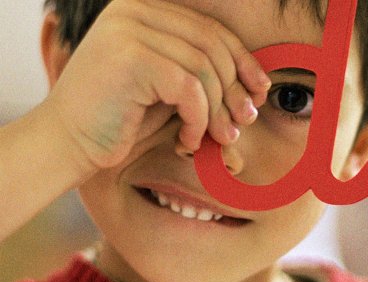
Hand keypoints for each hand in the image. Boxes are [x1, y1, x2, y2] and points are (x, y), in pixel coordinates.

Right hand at [44, 0, 269, 171]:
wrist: (68, 143)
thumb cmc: (124, 118)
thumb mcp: (169, 85)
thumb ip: (202, 70)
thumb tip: (260, 81)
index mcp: (145, 9)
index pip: (211, 30)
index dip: (243, 61)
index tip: (260, 91)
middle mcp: (134, 11)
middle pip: (213, 46)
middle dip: (236, 88)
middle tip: (244, 121)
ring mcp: (129, 31)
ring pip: (205, 69)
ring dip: (218, 111)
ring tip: (218, 138)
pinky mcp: (130, 58)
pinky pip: (190, 89)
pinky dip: (198, 120)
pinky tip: (187, 141)